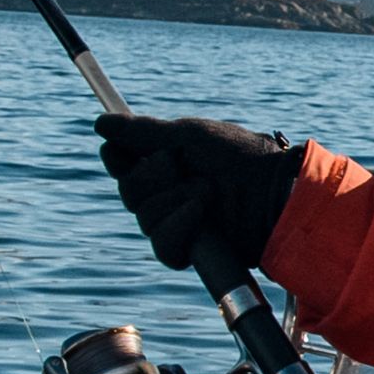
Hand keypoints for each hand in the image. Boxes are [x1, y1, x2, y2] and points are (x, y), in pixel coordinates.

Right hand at [95, 110, 306, 274]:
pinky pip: (163, 246)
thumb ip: (142, 134)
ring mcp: (179, 222)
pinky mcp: (192, 250)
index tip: (120, 150)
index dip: (118, 158)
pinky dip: (180, 228)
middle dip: (153, 177)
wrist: (273, 191)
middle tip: (180, 166)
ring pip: (145, 219)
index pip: (121, 163)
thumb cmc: (239, 156)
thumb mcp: (189, 136)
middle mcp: (168, 192)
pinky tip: (201, 215)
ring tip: (208, 191)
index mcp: (166, 162)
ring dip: (175, 200)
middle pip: (128, 192)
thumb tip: (101, 123)